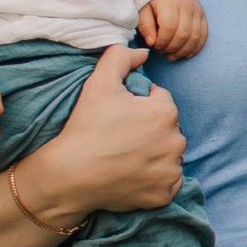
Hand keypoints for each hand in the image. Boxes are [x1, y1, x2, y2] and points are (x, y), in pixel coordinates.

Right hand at [24, 42, 186, 217]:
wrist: (70, 175)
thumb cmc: (86, 127)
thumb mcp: (99, 82)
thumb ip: (121, 57)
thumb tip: (143, 52)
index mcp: (165, 112)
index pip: (159, 100)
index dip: (139, 105)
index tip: (119, 115)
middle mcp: (176, 141)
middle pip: (167, 128)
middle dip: (150, 129)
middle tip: (121, 136)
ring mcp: (170, 171)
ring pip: (168, 154)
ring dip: (155, 153)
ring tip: (126, 155)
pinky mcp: (163, 195)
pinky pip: (166, 182)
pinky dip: (155, 179)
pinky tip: (133, 174)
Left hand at [139, 0, 207, 58]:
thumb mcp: (143, 8)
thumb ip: (145, 25)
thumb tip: (152, 43)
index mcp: (170, 3)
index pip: (169, 27)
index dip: (162, 41)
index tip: (154, 45)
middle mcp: (187, 7)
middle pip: (183, 34)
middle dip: (171, 47)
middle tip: (162, 51)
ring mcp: (197, 11)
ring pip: (195, 37)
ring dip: (183, 50)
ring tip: (172, 55)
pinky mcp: (203, 15)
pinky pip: (204, 35)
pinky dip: (196, 47)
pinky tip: (186, 54)